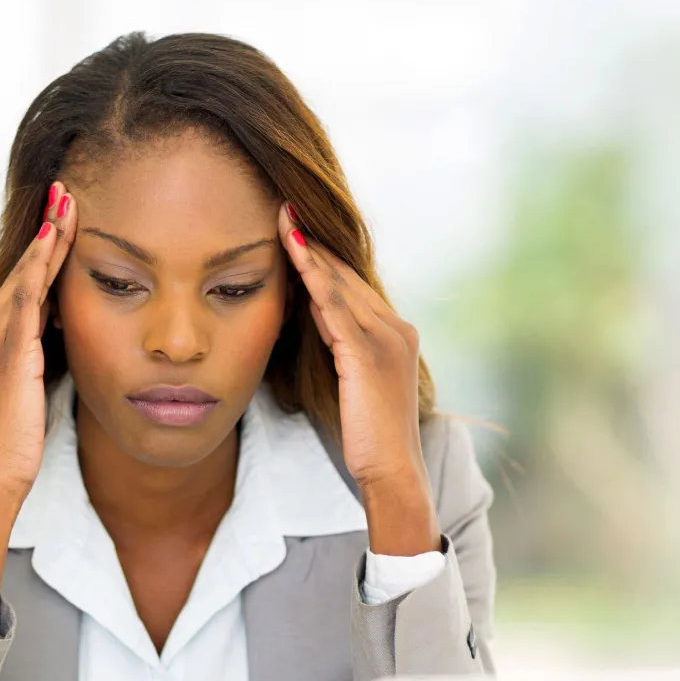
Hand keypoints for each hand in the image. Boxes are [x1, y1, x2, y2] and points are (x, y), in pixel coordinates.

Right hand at [0, 180, 75, 501]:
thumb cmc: (16, 445)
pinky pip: (25, 299)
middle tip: (65, 194)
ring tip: (67, 203)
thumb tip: (58, 339)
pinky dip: (40, 267)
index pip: (19, 289)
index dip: (41, 255)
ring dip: (47, 238)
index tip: (61, 223)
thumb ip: (36, 361)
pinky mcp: (6, 354)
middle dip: (45, 233)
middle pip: (19, 274)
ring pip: (22, 278)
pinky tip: (57, 241)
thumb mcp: (27, 393)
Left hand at [278, 201, 439, 553]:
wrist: (392, 473)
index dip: (322, 256)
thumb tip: (314, 324)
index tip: (293, 228)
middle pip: (346, 276)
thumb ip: (341, 351)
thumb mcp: (355, 385)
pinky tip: (293, 256)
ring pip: (340, 285)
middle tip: (283, 207)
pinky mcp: (367, 357)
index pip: (352, 285)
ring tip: (283, 219)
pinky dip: (314, 279)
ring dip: (310, 251)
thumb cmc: (369, 438)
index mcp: (395, 334)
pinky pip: (335, 308)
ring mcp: (385, 341)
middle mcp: (396, 329)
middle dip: (314, 242)